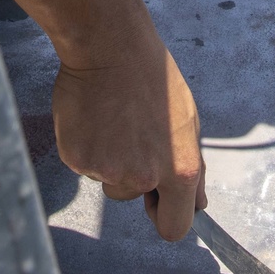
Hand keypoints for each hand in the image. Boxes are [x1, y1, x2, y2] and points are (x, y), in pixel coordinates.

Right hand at [51, 18, 206, 240]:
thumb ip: (193, 166)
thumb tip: (197, 202)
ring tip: (112, 118)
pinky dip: (87, 144)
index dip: (165, 215)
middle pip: (132, 197)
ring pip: (107, 179)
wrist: (111, 45)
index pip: (174, 228)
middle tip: (130, 137)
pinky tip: (94, 115)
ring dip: (109, 158)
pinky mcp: (77, 158)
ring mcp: (107, 169)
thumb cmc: (153, 76)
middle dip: (132, 178)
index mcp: (179, 170)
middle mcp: (143, 176)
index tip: (157, 201)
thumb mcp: (188, 119)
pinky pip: (83, 163)